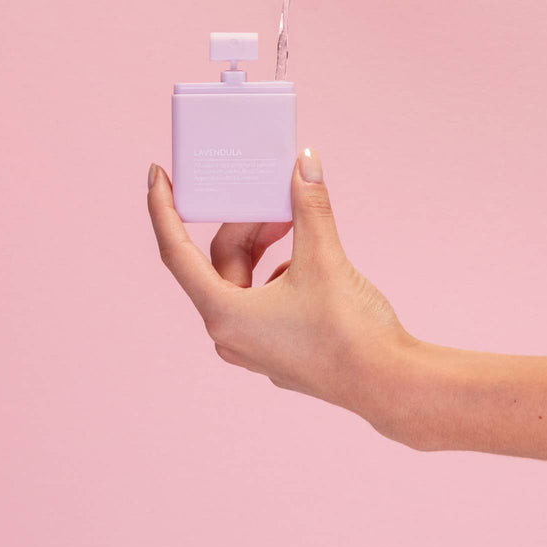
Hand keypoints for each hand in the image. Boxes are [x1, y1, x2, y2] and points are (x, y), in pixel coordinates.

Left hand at [147, 148, 415, 436]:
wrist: (389, 383)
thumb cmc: (350, 329)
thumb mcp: (324, 257)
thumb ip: (308, 207)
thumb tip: (304, 163)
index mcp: (224, 313)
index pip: (176, 251)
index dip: (162, 209)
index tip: (157, 175)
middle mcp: (230, 335)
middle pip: (222, 261)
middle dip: (246, 222)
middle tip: (275, 195)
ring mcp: (254, 347)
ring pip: (243, 280)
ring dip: (263, 246)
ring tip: (294, 221)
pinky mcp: (278, 351)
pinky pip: (261, 299)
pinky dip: (276, 270)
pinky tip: (304, 258)